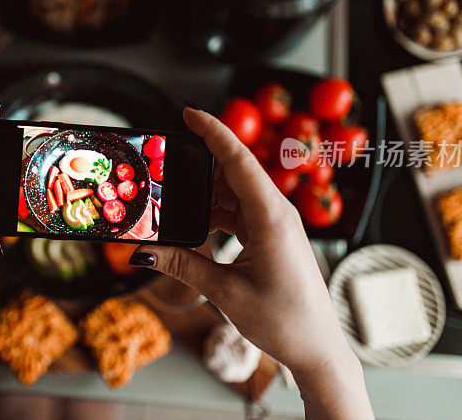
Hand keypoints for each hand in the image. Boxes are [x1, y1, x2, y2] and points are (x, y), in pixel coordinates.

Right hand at [130, 107, 371, 418]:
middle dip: (199, 164)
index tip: (189, 113)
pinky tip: (197, 226)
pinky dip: (216, 213)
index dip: (213, 132)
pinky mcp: (273, 235)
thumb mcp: (225, 292)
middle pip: (234, 172)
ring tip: (175, 202)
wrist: (316, 349)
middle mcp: (277, 213)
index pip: (238, 160)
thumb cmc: (284, 321)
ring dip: (206, 194)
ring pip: (235, 192)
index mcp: (271, 217)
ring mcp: (276, 223)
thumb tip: (145, 250)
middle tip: (165, 163)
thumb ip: (183, 265)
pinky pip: (240, 211)